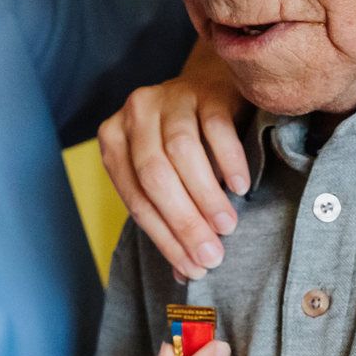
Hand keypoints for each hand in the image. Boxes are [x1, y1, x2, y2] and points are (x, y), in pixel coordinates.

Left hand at [100, 41, 249, 280]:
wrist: (211, 82)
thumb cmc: (185, 140)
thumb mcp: (164, 172)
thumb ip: (167, 214)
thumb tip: (187, 274)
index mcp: (114, 140)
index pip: (135, 197)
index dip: (163, 237)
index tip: (192, 267)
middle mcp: (135, 114)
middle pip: (154, 175)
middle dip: (183, 221)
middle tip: (212, 254)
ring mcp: (170, 96)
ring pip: (182, 151)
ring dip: (205, 195)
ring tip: (227, 227)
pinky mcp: (205, 88)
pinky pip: (215, 126)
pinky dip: (228, 160)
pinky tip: (240, 186)